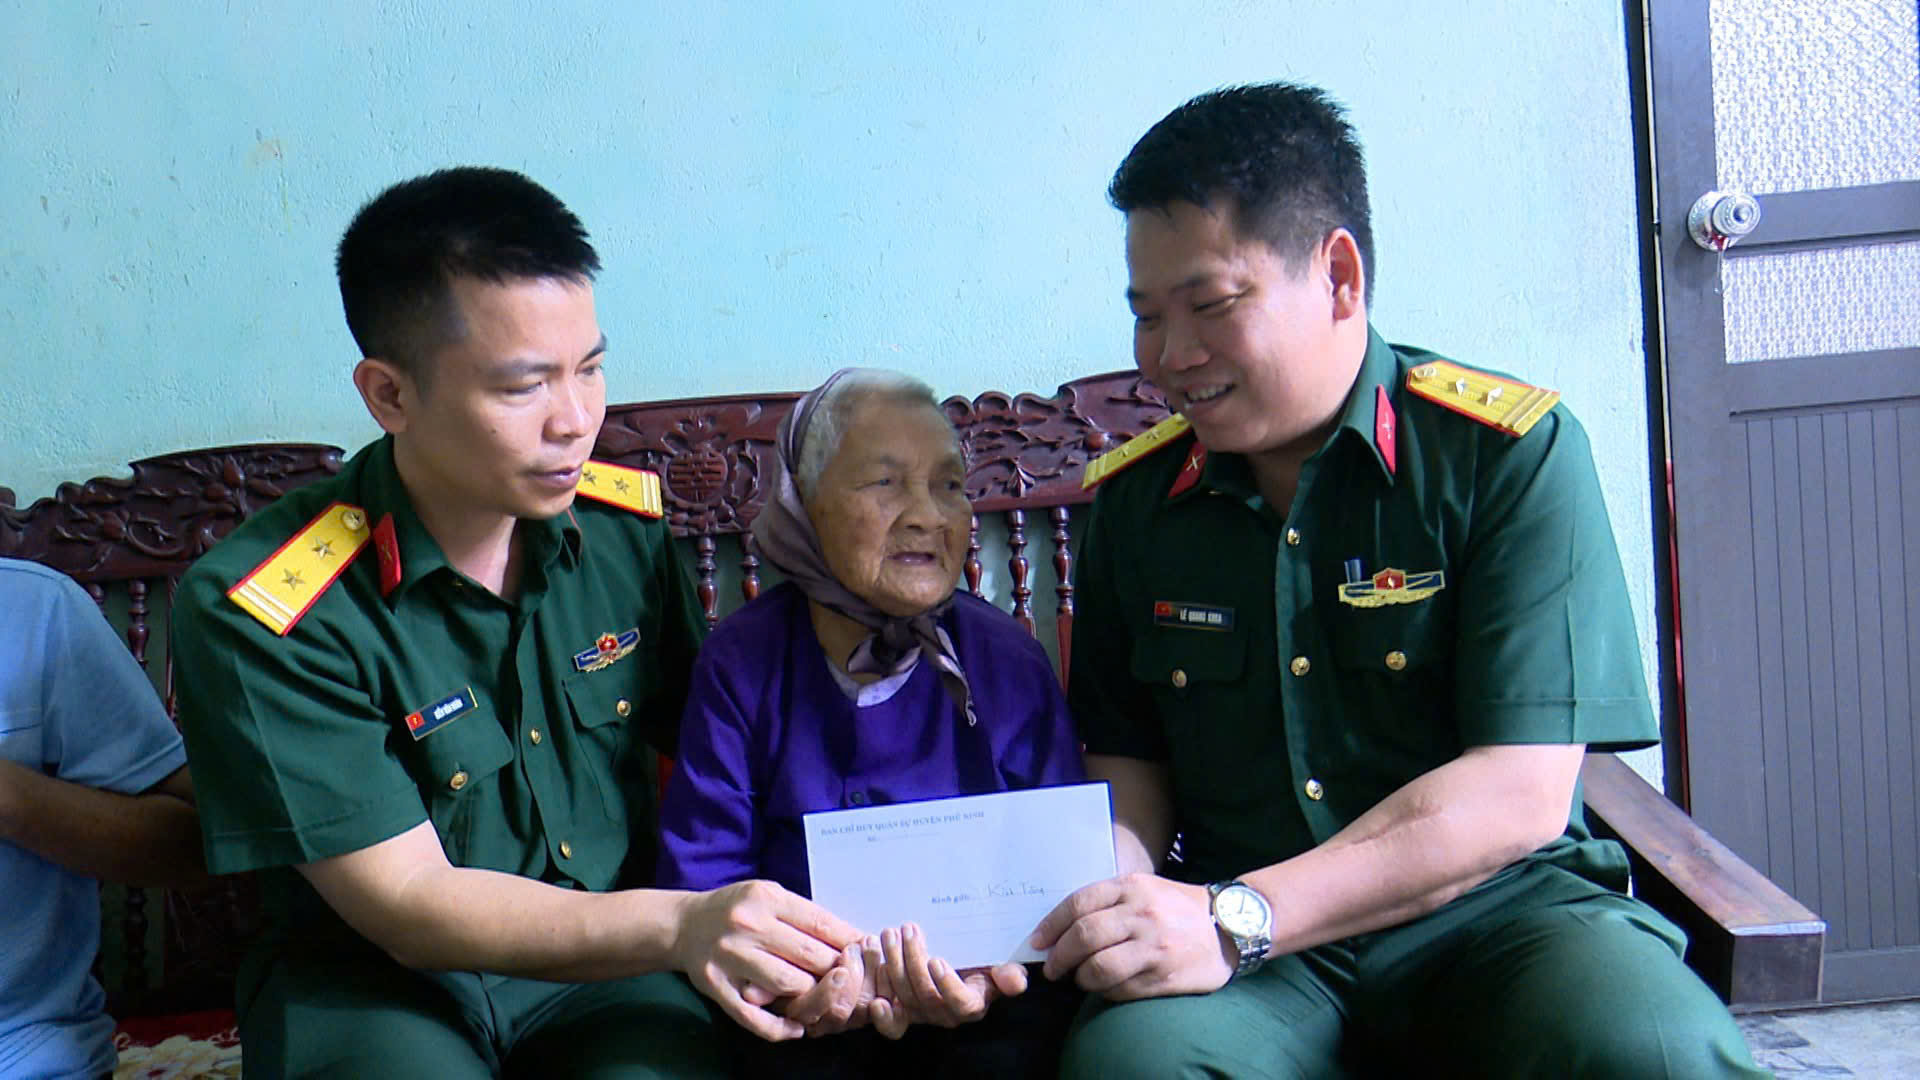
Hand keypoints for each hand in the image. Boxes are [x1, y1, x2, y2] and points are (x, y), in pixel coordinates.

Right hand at [672, 880, 862, 1040]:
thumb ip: (802, 914)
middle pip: (808, 955)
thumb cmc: (736, 909)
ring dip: (811, 994)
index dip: (848, 940)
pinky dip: (779, 1027)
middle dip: (836, 968)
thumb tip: (850, 937)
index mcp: (765, 898)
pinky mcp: (716, 985)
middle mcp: (747, 926)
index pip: (819, 923)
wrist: (682, 925)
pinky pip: (753, 1015)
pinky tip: (797, 1028)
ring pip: (787, 984)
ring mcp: (730, 958)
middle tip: (851, 977)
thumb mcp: (768, 896)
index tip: (865, 951)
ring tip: (824, 996)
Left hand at [868, 923, 1026, 1037]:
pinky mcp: (902, 1010)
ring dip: (894, 964)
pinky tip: (877, 991)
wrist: (956, 957)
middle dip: (914, 961)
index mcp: (972, 1003)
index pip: (961, 1002)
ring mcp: (922, 1013)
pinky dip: (882, 1014)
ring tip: (890, 934)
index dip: (948, 985)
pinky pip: (892, 1021)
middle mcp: (946, 1013)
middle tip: (908, 929)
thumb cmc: (980, 960)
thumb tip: (1013, 981)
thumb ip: (1009, 973)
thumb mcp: (999, 963)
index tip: (937, 960)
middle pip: (926, 996)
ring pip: (905, 996)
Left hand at [1030, 872, 1233, 999]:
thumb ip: (1107, 902)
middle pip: (1084, 937)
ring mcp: (1154, 946)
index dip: (1051, 925)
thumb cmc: (1176, 908)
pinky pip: (1120, 989)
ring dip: (1081, 978)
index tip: (1038, 942)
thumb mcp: (1144, 889)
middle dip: (1060, 956)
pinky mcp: (1164, 975)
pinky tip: (1107, 987)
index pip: (1079, 904)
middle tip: (1053, 967)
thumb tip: (1060, 928)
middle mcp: (1142, 914)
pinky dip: (1105, 991)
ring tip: (1081, 979)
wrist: (1229, 927)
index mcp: (1132, 887)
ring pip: (1098, 968)